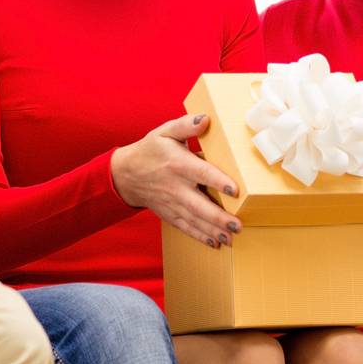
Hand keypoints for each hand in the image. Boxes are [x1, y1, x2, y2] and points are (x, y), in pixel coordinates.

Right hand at [111, 114, 243, 248]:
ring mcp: (172, 203)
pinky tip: (215, 243)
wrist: (125, 174)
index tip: (234, 190)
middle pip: (198, 204)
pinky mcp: (169, 214)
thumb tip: (206, 119)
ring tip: (231, 238)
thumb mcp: (165, 131)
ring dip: (213, 230)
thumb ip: (186, 125)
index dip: (218, 181)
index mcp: (178, 164)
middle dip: (218, 217)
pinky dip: (199, 236)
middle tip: (237, 225)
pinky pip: (185, 227)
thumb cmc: (150, 150)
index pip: (201, 173)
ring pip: (194, 219)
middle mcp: (176, 186)